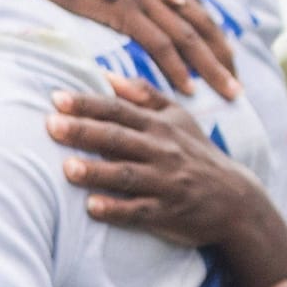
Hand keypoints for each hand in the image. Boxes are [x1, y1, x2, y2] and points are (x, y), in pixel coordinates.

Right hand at [9, 0, 238, 99]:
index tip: (224, 56)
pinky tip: (188, 88)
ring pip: (188, 37)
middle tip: (238, 81)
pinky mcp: (122, 11)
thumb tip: (110, 12)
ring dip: (211, 67)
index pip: (190, 8)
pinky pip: (159, 44)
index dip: (210, 33)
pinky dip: (176, 68)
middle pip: (199, 23)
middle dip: (221, 54)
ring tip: (230, 91)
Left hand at [46, 74, 262, 246]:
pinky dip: (117, 209)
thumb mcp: (177, 118)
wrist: (235, 199)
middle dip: (84, 131)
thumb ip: (142, 95)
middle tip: (51, 125)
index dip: (88, 104)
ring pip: (127, 175)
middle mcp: (161, 151)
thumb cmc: (195, 152)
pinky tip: (92, 207)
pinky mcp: (166, 212)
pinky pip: (138, 211)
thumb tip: (105, 74)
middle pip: (118, 139)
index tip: (57, 99)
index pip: (118, 110)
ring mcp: (164, 183)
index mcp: (159, 126)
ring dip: (97, 172)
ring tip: (67, 168)